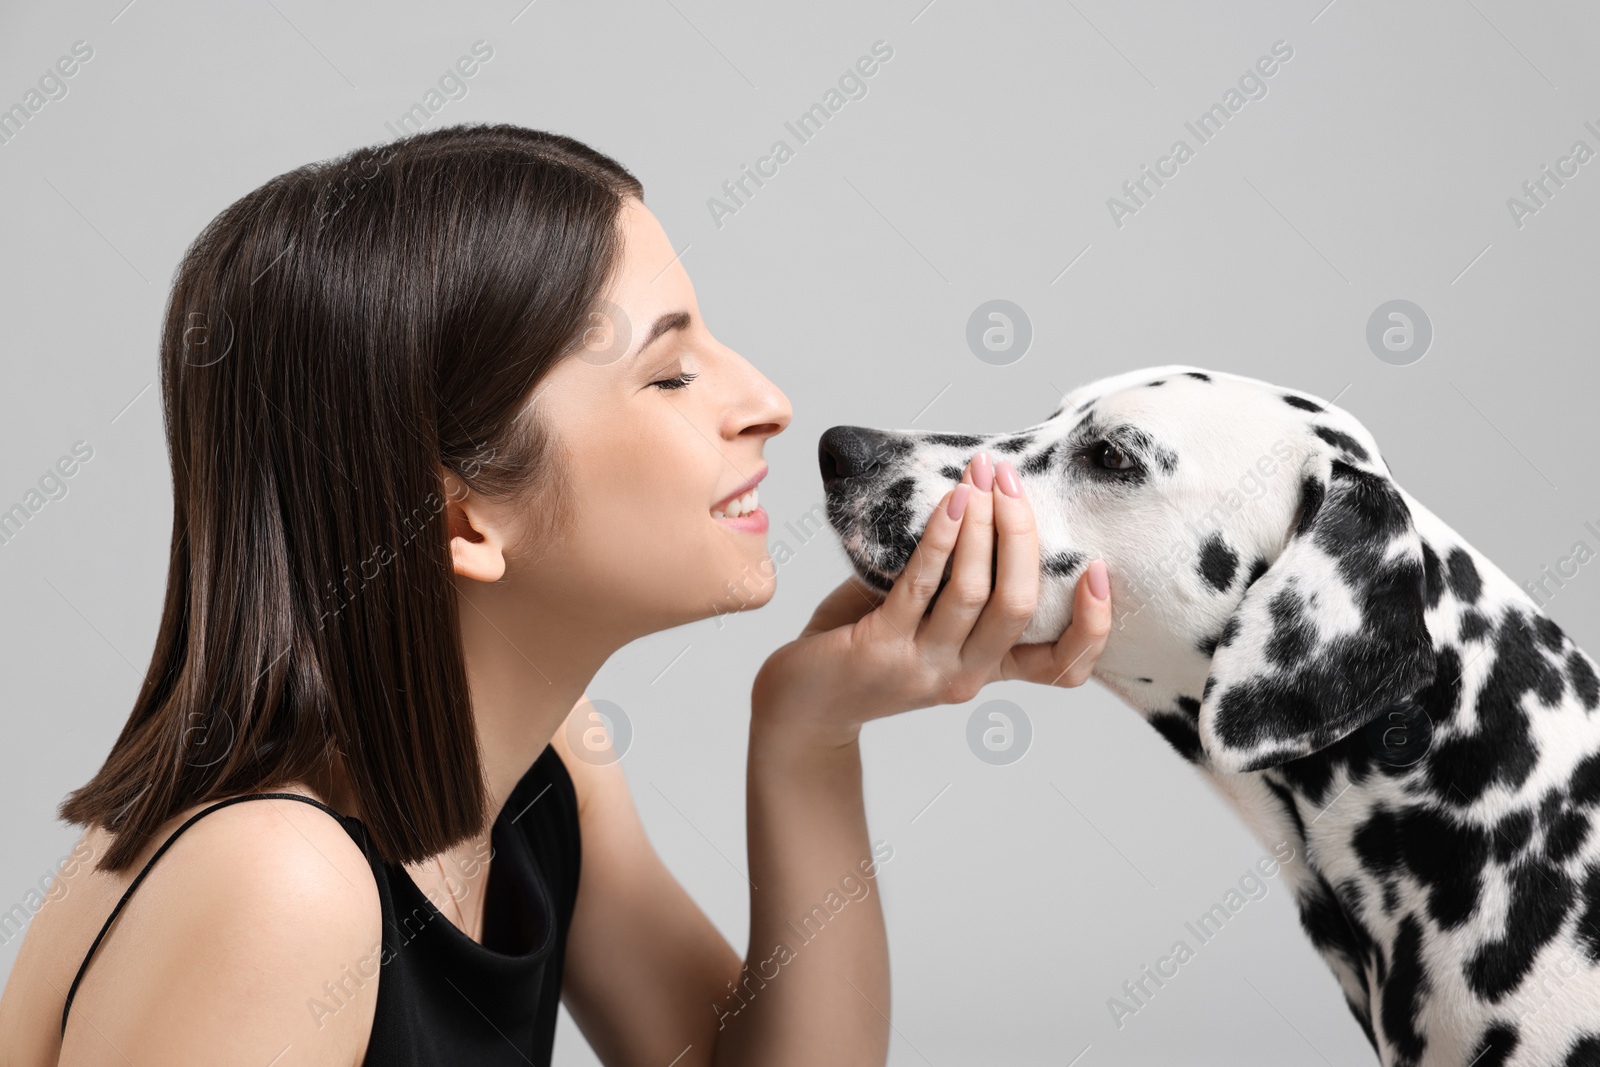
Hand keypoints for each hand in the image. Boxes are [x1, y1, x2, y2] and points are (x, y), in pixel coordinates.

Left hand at [752, 451, 1112, 745]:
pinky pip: (920, 585)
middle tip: (1012, 480)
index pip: (1062, 668)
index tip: (1101, 569)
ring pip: (974, 591)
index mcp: (986, 671)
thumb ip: (956, 579)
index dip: (1093, 625)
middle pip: (1021, 606)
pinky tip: (947, 502)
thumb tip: (979, 500)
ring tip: (979, 477)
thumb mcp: (925, 620)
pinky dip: (940, 538)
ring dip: (981, 525)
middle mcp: (964, 678)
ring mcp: (923, 667)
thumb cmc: (862, 646)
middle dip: (1022, 534)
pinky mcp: (880, 650)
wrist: (799, 705)